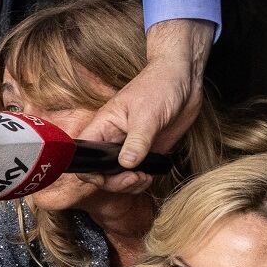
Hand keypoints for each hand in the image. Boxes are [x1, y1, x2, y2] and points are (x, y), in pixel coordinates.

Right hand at [77, 17, 212, 191]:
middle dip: (115, 183)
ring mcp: (128, 147)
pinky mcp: (145, 152)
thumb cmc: (160, 87)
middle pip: (99, 172)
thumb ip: (137, 141)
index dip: (91, 172)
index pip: (83, 155)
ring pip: (117, 177)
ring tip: (145, 178)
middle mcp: (111, 139)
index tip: (111, 176)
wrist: (183, 81)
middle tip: (135, 178)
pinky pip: (135, 174)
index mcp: (103, 126)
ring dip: (129, 185)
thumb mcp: (148, 114)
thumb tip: (127, 164)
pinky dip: (141, 181)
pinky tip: (151, 175)